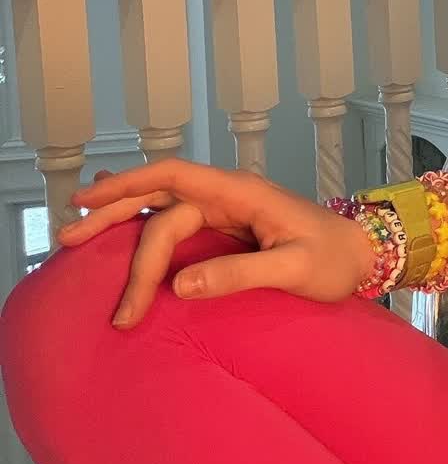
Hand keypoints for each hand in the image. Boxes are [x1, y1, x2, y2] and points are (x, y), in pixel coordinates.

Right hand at [56, 158, 380, 328]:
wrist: (364, 255)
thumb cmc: (336, 259)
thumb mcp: (295, 270)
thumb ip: (240, 274)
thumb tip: (180, 286)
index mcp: (242, 193)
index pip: (175, 177)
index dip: (129, 184)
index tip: (90, 203)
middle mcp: (228, 196)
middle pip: (159, 197)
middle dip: (113, 216)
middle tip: (68, 241)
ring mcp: (225, 212)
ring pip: (163, 213)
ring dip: (122, 227)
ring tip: (77, 243)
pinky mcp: (226, 231)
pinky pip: (176, 226)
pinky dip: (144, 231)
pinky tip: (118, 235)